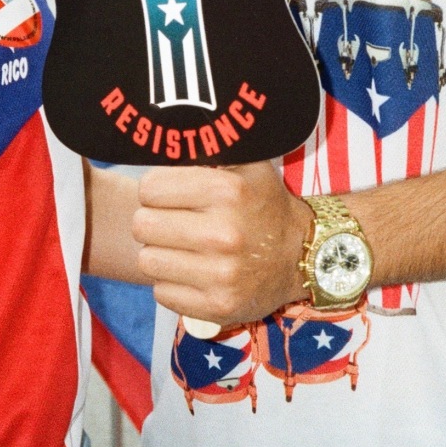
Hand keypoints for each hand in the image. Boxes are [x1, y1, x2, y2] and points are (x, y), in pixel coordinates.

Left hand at [133, 163, 313, 326]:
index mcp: (227, 191)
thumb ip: (209, 148)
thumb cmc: (264, 205)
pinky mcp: (218, 306)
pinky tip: (194, 273)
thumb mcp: (248, 165)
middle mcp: (224, 234)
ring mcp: (221, 275)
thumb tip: (163, 139)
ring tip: (183, 249)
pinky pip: (161, 292)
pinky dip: (172, 283)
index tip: (170, 197)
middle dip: (153, 222)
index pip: (149, 188)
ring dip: (160, 254)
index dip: (156, 191)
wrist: (303, 257)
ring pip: (147, 260)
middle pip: (142, 225)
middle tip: (173, 224)